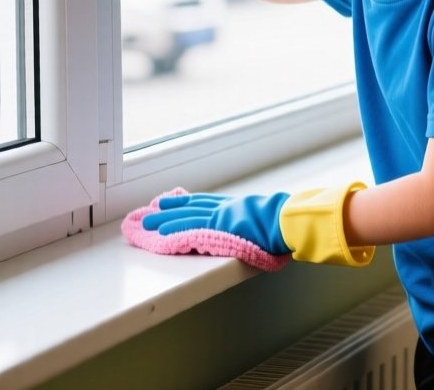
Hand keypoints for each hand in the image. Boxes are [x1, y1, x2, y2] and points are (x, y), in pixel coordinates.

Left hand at [142, 191, 290, 255]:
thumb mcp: (272, 217)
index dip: (191, 202)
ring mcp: (221, 215)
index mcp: (239, 206)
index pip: (210, 203)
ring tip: (145, 222)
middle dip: (173, 208)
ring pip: (187, 215)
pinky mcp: (217, 225)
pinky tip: (159, 232)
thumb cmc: (287, 220)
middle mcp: (227, 208)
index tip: (176, 201)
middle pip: (194, 206)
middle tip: (153, 209)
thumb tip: (268, 227)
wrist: (288, 220)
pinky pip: (191, 226)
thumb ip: (262, 220)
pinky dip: (174, 227)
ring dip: (164, 219)